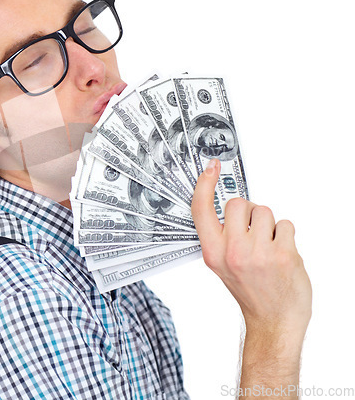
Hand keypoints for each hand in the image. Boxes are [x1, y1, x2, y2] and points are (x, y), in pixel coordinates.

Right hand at [191, 159, 311, 339]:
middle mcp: (233, 251)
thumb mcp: (221, 265)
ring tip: (268, 245)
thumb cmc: (249, 290)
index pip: (201, 209)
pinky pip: (285, 224)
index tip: (211, 168)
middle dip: (248, 211)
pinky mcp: (283, 255)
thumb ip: (220, 236)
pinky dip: (286, 234)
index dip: (204, 184)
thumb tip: (225, 204)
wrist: (273, 320)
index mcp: (213, 252)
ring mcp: (258, 253)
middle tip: (252, 230)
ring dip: (269, 224)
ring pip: (264, 211)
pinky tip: (281, 252)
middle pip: (238, 203)